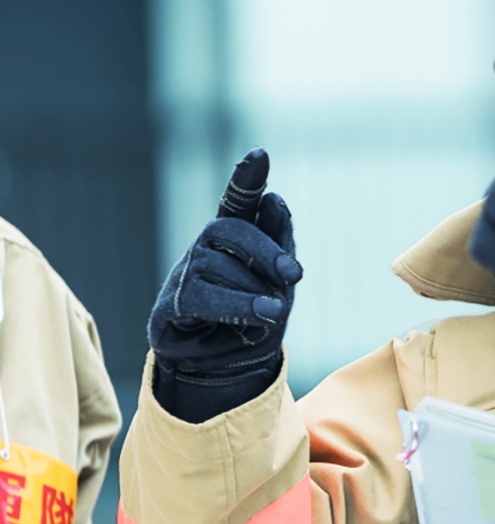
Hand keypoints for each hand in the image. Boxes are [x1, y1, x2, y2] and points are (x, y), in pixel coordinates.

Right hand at [148, 149, 301, 393]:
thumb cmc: (257, 315)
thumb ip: (279, 242)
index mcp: (237, 238)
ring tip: (274, 310)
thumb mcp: (279, 281)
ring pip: (218, 266)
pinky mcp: (170, 306)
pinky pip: (201, 297)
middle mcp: (206, 248)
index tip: (259, 155)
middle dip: (265, 250)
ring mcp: (184, 274)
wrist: (229, 368)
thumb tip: (274, 199)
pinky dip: (237, 306)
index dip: (246, 179)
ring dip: (254, 290)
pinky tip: (263, 313)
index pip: (239, 201)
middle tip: (294, 274)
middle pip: (228, 230)